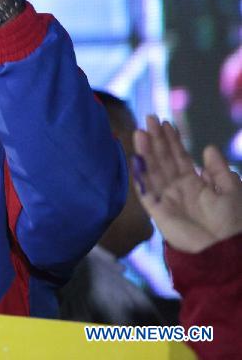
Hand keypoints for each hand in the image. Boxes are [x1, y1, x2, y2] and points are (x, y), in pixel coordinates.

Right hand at [133, 116, 241, 252]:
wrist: (225, 250)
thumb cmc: (233, 223)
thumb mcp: (232, 190)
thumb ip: (219, 170)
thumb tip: (208, 148)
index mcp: (195, 184)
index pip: (179, 157)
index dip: (172, 140)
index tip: (166, 123)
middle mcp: (177, 189)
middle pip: (163, 160)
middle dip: (156, 140)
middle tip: (149, 119)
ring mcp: (166, 199)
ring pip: (153, 170)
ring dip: (146, 151)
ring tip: (141, 132)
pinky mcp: (158, 211)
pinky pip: (145, 190)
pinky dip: (140, 176)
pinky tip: (136, 159)